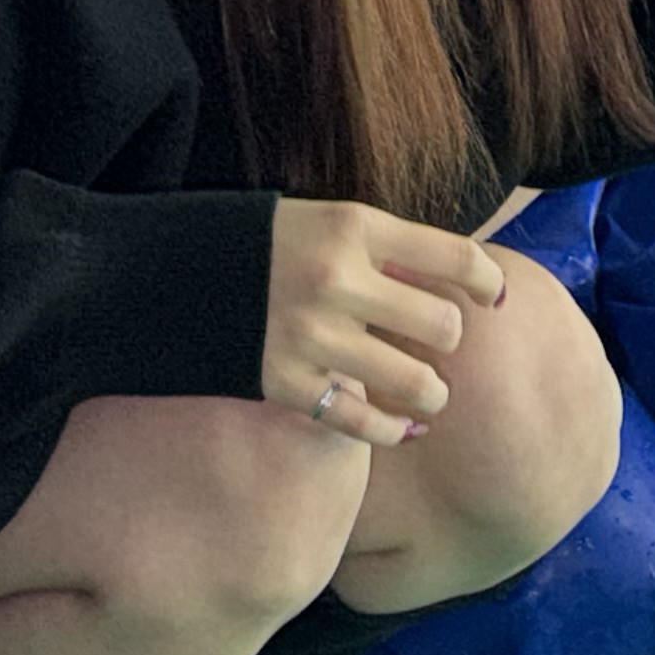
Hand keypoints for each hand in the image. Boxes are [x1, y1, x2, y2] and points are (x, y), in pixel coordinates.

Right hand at [263, 198, 505, 446]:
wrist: (160, 274)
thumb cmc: (259, 245)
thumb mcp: (324, 222)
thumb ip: (382, 250)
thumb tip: (453, 282)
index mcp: (352, 226)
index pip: (454, 256)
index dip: (487, 281)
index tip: (493, 298)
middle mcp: (336, 279)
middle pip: (441, 324)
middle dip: (450, 340)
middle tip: (438, 345)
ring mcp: (309, 334)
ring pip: (413, 381)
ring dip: (431, 394)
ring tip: (430, 395)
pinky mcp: (282, 381)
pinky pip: (361, 421)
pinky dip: (390, 432)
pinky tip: (401, 430)